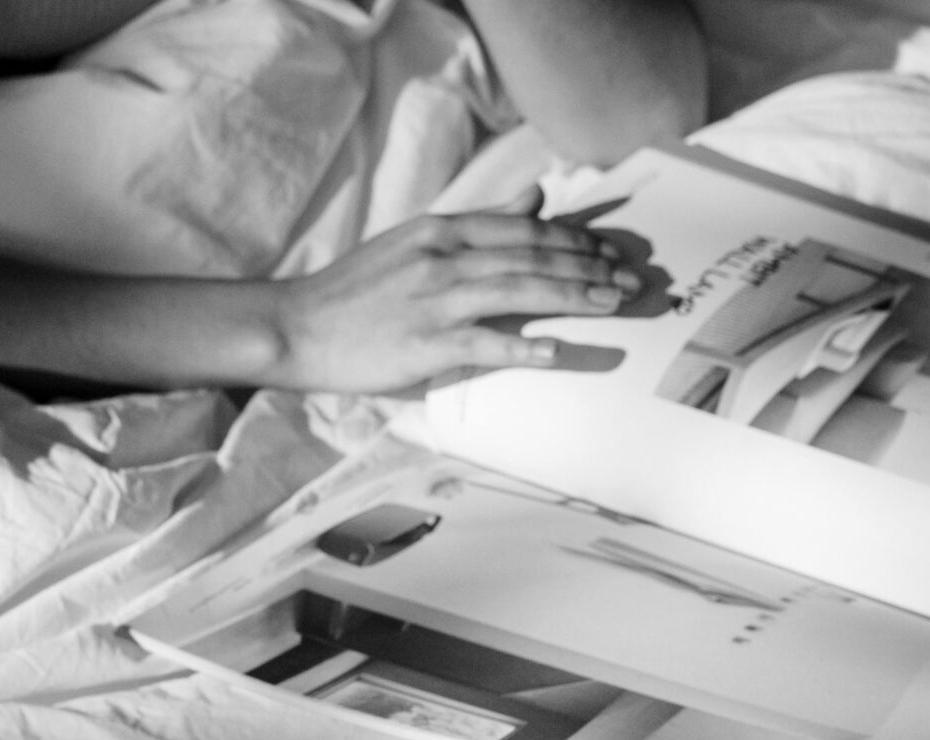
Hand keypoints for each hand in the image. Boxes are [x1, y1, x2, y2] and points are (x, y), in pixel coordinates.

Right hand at [267, 187, 640, 393]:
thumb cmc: (359, 291)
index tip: (612, 253)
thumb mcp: (419, 240)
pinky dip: (523, 347)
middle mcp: (445, 258)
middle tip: (633, 282)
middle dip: (591, 268)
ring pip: (520, 292)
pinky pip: (484, 344)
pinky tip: (558, 351)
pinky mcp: (425, 344)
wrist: (297, 326)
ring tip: (615, 305)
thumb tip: (536, 197)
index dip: (577, 241)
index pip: (527, 230)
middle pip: (533, 257)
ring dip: (574, 297)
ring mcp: (435, 300)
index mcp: (445, 231)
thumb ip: (481, 222)